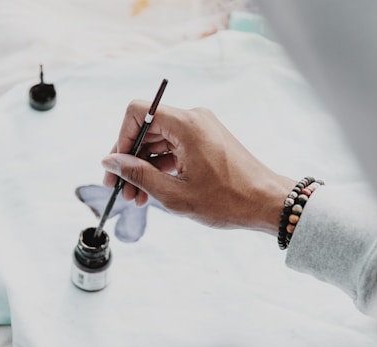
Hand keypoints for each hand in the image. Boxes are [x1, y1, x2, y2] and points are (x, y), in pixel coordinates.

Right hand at [102, 101, 295, 234]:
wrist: (266, 204)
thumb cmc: (227, 200)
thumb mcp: (175, 193)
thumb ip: (139, 175)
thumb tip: (110, 161)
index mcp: (186, 124)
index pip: (137, 113)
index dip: (121, 139)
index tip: (116, 167)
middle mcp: (193, 119)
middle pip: (146, 129)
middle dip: (130, 160)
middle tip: (121, 190)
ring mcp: (201, 129)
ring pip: (159, 142)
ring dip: (144, 168)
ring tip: (137, 198)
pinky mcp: (206, 141)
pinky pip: (174, 148)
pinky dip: (161, 168)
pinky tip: (153, 191)